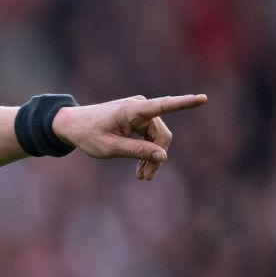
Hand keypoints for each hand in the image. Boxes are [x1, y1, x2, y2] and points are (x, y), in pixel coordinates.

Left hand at [52, 94, 206, 180]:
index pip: (163, 106)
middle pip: (161, 135)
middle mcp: (139, 107)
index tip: (203, 99)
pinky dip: (147, 151)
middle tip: (145, 178)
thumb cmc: (88, 135)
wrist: (72, 125)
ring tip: (142, 176)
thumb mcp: (110, 148)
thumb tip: (163, 156)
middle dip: (157, 156)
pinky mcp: (138, 118)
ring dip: (152, 157)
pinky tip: (142, 168)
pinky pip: (150, 136)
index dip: (184, 103)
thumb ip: (137, 151)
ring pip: (157, 138)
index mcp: (132, 110)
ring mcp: (140, 111)